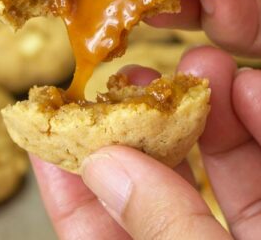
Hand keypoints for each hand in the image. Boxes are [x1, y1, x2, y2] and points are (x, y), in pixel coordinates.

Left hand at [31, 47, 260, 238]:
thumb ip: (163, 235)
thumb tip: (105, 166)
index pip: (92, 232)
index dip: (67, 176)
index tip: (50, 123)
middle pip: (159, 186)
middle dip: (148, 125)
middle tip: (136, 77)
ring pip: (223, 172)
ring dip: (213, 113)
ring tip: (204, 68)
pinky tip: (253, 88)